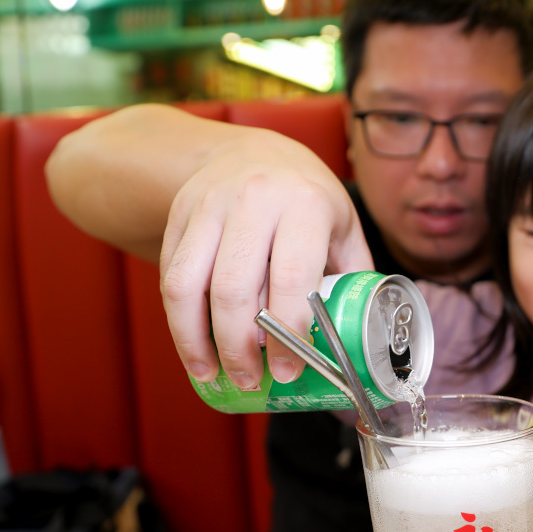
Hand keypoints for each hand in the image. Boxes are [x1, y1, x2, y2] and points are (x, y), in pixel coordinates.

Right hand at [160, 134, 372, 388]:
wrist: (252, 150)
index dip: (287, 334)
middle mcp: (253, 200)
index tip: (286, 372)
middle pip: (233, 289)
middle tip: (251, 381)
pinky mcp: (178, 216)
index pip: (291, 278)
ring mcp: (208, 205)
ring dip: (196, 342)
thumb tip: (363, 340)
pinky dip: (178, 323)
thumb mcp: (343, 225)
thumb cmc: (306, 198)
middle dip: (239, 348)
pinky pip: (169, 277)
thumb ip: (351, 277)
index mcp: (305, 204)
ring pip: (187, 286)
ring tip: (213, 374)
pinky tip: (194, 349)